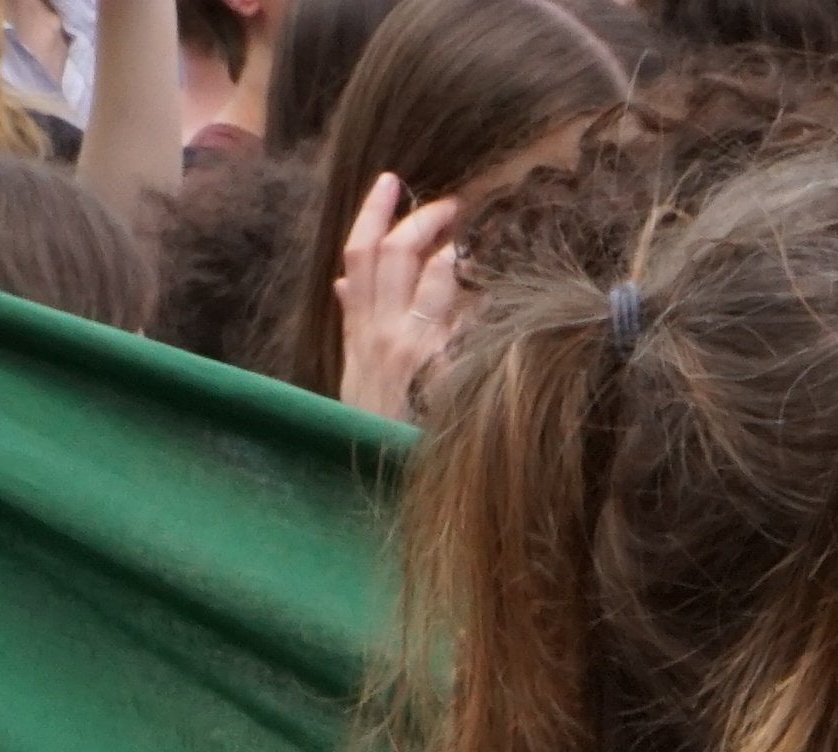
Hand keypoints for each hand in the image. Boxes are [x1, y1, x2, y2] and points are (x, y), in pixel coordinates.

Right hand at [333, 170, 473, 424]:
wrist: (384, 484)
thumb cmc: (375, 427)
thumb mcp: (353, 374)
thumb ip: (353, 323)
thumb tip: (343, 282)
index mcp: (358, 331)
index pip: (359, 255)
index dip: (375, 212)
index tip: (392, 181)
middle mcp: (383, 334)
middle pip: (397, 253)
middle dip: (425, 219)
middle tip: (452, 205)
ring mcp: (416, 352)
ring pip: (433, 276)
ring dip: (457, 253)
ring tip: (472, 248)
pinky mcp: (446, 374)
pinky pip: (470, 322)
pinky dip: (482, 304)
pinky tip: (494, 301)